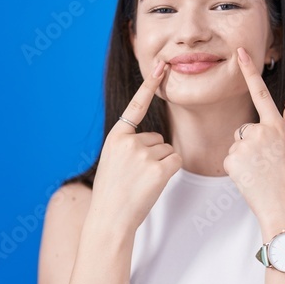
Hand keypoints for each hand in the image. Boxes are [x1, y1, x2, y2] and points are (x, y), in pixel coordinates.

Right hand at [90, 60, 181, 231]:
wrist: (109, 218)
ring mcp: (144, 155)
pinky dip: (170, 172)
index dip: (150, 84)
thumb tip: (155, 139)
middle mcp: (130, 141)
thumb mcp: (113, 160)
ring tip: (141, 182)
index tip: (162, 65)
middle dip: (153, 155)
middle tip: (136, 176)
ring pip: (167, 150)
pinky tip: (154, 183)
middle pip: (157, 137)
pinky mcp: (159, 169)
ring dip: (161, 165)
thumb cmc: (112, 192)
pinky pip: (175, 161)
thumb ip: (129, 144)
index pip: (137, 105)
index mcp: (116, 136)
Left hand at [223, 47, 284, 232]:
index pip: (261, 93)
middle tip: (267, 164)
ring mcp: (244, 146)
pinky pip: (231, 159)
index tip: (240, 52)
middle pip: (247, 128)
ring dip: (245, 156)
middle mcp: (260, 131)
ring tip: (260, 172)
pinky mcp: (231, 160)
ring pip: (238, 144)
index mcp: (277, 126)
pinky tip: (251, 178)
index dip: (250, 71)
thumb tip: (283, 105)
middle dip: (253, 143)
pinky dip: (238, 168)